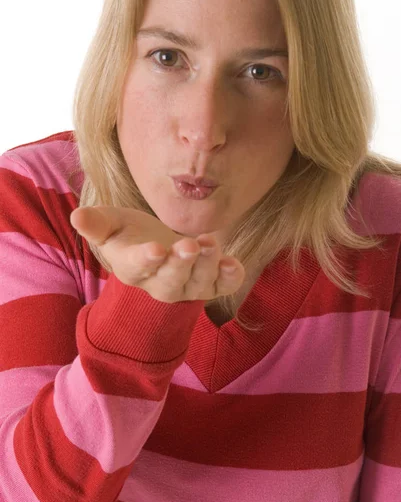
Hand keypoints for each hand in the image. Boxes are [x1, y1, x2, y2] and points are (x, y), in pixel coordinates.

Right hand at [70, 206, 244, 302]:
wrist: (156, 245)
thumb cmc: (130, 234)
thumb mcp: (111, 224)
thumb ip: (96, 222)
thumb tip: (77, 214)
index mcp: (133, 267)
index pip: (138, 267)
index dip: (146, 260)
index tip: (155, 249)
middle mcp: (160, 283)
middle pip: (170, 282)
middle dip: (181, 265)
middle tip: (190, 246)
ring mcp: (187, 286)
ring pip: (197, 285)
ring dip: (207, 266)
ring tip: (210, 243)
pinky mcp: (210, 282)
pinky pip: (222, 287)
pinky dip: (229, 278)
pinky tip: (233, 263)